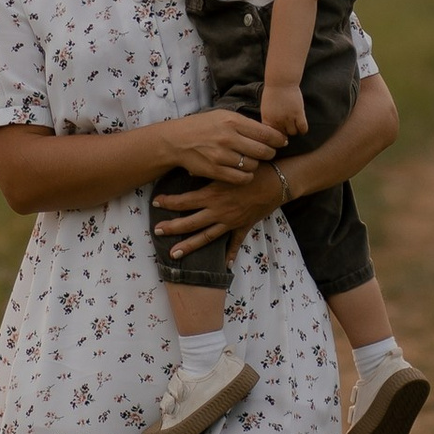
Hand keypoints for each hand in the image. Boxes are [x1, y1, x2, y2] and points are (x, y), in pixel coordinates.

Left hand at [154, 166, 285, 250]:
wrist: (277, 182)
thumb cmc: (253, 170)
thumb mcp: (228, 168)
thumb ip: (207, 171)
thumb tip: (186, 170)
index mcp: (213, 195)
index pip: (185, 201)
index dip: (168, 202)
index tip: (155, 202)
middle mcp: (219, 211)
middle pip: (190, 222)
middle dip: (172, 227)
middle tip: (157, 231)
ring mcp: (231, 221)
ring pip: (206, 237)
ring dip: (189, 245)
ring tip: (174, 254)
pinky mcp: (243, 226)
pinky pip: (235, 242)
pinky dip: (230, 254)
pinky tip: (225, 265)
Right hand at [172, 106, 283, 185]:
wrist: (177, 141)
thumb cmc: (202, 126)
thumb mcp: (223, 116)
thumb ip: (244, 123)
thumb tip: (269, 131)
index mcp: (232, 121)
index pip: (266, 133)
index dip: (278, 139)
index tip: (282, 142)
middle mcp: (228, 138)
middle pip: (263, 151)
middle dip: (270, 153)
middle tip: (268, 153)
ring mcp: (222, 155)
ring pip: (253, 165)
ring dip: (256, 164)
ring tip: (252, 161)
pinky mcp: (216, 170)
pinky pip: (242, 178)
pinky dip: (247, 176)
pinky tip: (244, 172)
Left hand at [261, 78, 309, 141]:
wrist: (281, 82)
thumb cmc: (272, 94)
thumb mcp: (265, 109)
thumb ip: (269, 121)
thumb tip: (273, 133)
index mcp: (267, 120)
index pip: (270, 137)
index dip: (275, 137)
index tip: (278, 136)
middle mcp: (277, 121)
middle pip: (282, 136)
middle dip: (284, 133)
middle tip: (287, 129)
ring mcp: (288, 118)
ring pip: (293, 133)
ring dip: (293, 130)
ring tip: (293, 126)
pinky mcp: (298, 114)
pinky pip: (303, 128)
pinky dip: (303, 130)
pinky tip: (301, 127)